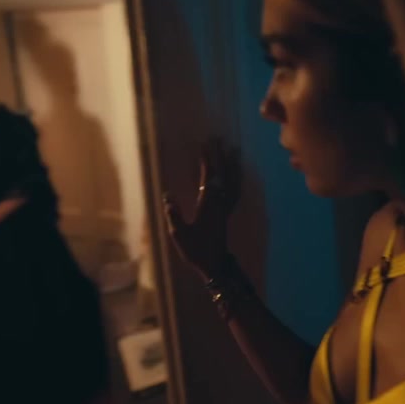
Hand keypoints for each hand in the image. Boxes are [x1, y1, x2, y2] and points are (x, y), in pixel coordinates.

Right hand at [163, 138, 240, 279]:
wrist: (214, 264)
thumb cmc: (196, 250)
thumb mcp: (180, 235)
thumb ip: (174, 215)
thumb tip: (167, 196)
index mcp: (208, 205)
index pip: (209, 177)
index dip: (207, 160)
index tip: (204, 145)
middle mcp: (220, 203)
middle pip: (223, 174)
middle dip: (220, 155)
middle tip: (217, 138)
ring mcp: (226, 207)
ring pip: (233, 181)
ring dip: (232, 164)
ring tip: (234, 150)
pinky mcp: (228, 213)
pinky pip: (235, 192)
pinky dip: (237, 179)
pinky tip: (237, 174)